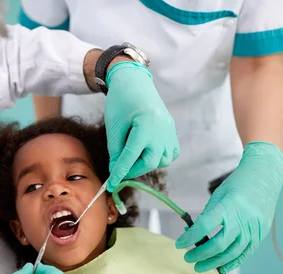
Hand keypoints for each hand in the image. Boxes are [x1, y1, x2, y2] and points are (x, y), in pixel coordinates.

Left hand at [104, 61, 178, 190]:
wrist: (134, 81)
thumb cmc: (121, 101)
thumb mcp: (114, 126)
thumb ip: (116, 150)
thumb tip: (116, 170)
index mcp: (145, 127)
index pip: (131, 157)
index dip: (120, 172)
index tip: (111, 184)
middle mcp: (161, 130)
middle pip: (150, 162)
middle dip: (134, 170)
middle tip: (120, 170)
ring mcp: (169, 130)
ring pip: (163, 159)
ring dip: (148, 164)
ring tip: (134, 159)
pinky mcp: (171, 130)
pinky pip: (171, 152)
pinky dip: (161, 157)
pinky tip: (148, 153)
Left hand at [176, 142, 282, 272]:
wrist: (264, 176)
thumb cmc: (238, 184)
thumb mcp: (218, 195)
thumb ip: (207, 215)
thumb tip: (192, 234)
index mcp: (228, 206)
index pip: (205, 226)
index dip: (190, 237)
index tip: (179, 244)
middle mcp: (242, 219)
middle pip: (219, 244)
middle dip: (200, 255)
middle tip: (188, 258)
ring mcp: (254, 228)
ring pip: (233, 253)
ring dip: (214, 263)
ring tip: (200, 266)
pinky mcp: (261, 233)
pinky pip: (247, 253)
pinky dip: (233, 262)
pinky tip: (221, 268)